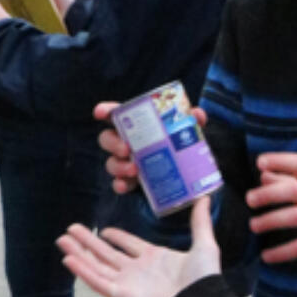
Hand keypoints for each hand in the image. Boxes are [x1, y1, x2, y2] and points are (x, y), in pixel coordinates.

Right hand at [58, 191, 221, 296]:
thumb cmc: (203, 279)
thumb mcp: (204, 244)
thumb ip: (200, 222)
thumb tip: (205, 198)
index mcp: (155, 259)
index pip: (129, 245)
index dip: (116, 237)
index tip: (103, 229)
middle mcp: (138, 271)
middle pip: (107, 254)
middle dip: (88, 242)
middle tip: (71, 229)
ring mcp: (128, 283)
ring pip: (97, 265)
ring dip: (79, 253)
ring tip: (62, 239)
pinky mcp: (122, 294)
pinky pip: (98, 282)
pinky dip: (83, 271)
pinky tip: (68, 259)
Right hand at [93, 99, 208, 194]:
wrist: (187, 176)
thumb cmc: (179, 147)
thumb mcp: (187, 134)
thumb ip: (192, 122)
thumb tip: (197, 114)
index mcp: (137, 127)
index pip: (116, 115)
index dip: (105, 111)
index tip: (99, 112)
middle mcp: (126, 143)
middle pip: (107, 139)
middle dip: (112, 143)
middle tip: (126, 148)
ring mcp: (126, 164)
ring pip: (111, 163)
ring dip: (118, 166)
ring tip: (134, 169)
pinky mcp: (131, 182)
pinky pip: (119, 183)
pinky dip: (120, 184)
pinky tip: (124, 185)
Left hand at [247, 152, 296, 262]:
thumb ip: (289, 183)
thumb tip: (264, 175)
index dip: (280, 161)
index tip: (259, 163)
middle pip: (295, 190)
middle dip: (269, 194)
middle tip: (249, 200)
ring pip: (296, 216)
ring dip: (271, 220)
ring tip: (253, 225)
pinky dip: (281, 252)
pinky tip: (266, 256)